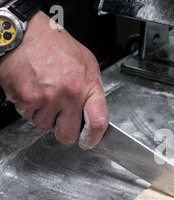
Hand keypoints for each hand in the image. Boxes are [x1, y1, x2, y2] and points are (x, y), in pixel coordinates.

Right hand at [0, 12, 107, 148]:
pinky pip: (27, 115)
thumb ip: (91, 88)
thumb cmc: (54, 44)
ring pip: (44, 125)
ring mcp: (46, 98)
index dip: (93, 138)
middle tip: (60, 118)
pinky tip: (32, 89)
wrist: (24, 32)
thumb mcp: (86, 62)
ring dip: (43, 115)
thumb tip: (92, 111)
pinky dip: (28, 106)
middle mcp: (69, 93)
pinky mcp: (25, 98)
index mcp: (87, 85)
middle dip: (62, 130)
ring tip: (44, 93)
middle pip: (66, 134)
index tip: (89, 142)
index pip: (98, 121)